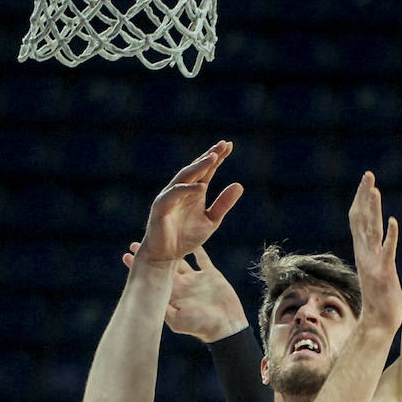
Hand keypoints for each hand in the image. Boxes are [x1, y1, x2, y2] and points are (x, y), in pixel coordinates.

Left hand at [123, 242, 248, 341]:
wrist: (227, 327)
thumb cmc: (202, 326)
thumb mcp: (179, 320)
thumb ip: (164, 310)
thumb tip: (145, 300)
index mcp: (173, 295)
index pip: (154, 277)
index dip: (140, 268)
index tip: (126, 256)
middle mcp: (182, 286)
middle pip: (163, 266)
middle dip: (151, 256)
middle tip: (134, 244)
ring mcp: (196, 280)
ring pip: (180, 260)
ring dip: (171, 249)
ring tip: (160, 236)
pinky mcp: (211, 276)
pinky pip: (203, 259)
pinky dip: (198, 249)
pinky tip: (190, 236)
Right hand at [137, 141, 242, 267]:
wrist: (165, 256)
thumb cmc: (185, 238)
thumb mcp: (211, 221)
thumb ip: (223, 204)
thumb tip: (240, 185)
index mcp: (194, 191)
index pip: (207, 170)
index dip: (217, 158)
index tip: (230, 145)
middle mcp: (182, 190)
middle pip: (196, 168)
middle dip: (209, 156)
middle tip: (222, 145)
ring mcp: (170, 196)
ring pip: (185, 177)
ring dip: (198, 167)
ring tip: (213, 158)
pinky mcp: (161, 206)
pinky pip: (174, 194)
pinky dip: (187, 189)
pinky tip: (202, 187)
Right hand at [348, 171, 401, 340]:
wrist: (378, 321)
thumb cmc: (380, 296)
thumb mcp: (374, 267)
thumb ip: (373, 251)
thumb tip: (374, 236)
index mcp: (362, 251)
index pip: (357, 220)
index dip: (360, 199)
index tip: (366, 181)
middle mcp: (364, 254)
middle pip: (361, 220)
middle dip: (364, 196)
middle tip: (368, 175)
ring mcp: (373, 263)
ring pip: (371, 231)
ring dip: (373, 210)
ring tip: (375, 190)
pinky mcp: (384, 273)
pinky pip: (387, 252)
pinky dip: (390, 236)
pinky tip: (393, 222)